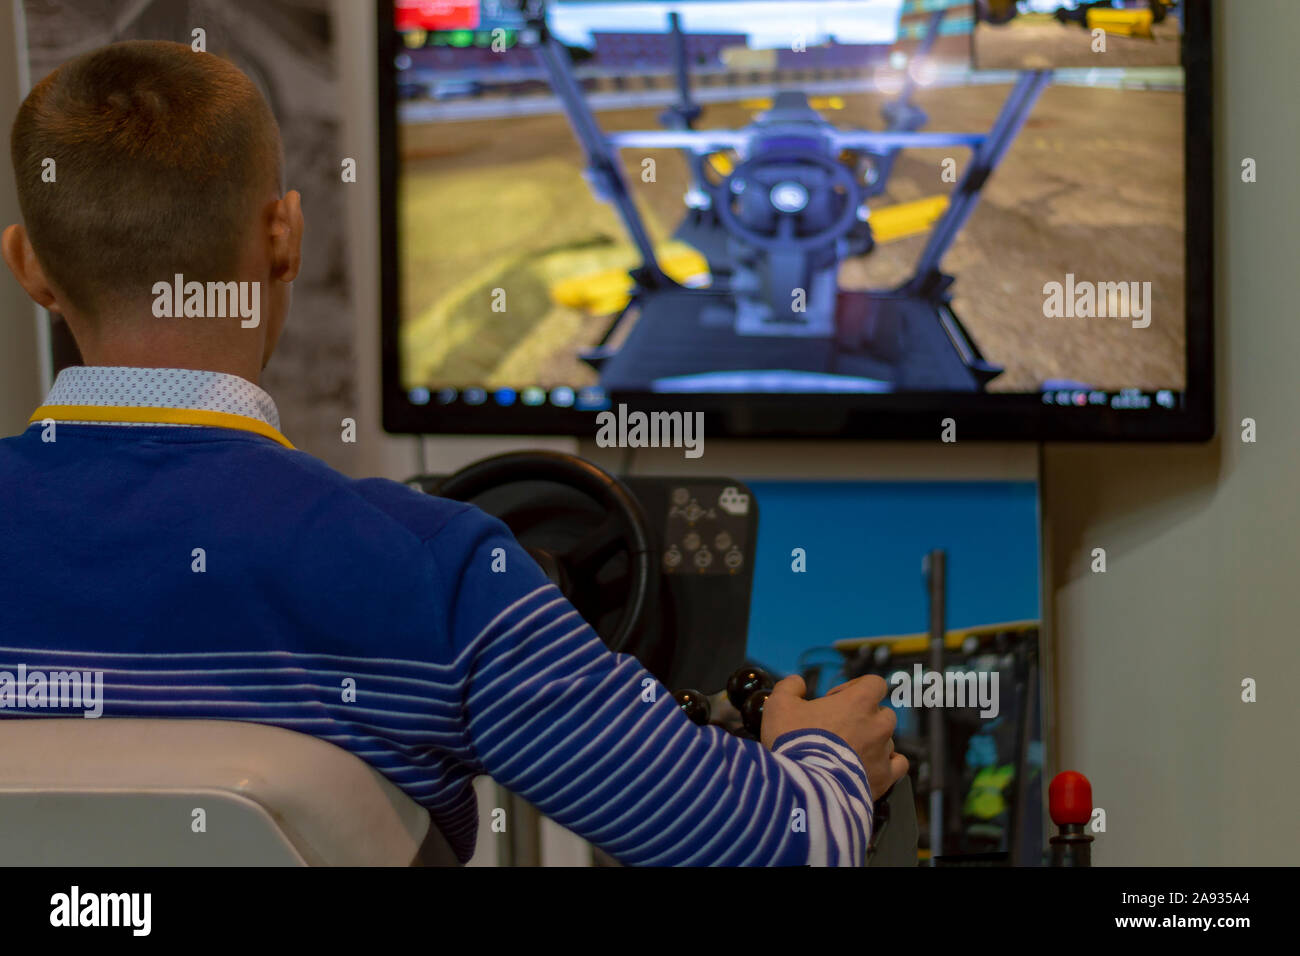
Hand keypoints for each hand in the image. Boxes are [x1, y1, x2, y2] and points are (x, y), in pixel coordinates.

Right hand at [760, 674, 908, 800]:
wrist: (805, 787)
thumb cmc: (794, 742)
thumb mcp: (779, 705)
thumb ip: (789, 687)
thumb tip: (797, 682)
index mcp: (858, 702)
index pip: (874, 683)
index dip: (855, 688)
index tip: (836, 700)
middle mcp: (877, 724)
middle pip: (883, 713)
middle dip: (865, 718)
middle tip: (839, 729)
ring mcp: (883, 752)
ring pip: (888, 740)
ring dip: (873, 743)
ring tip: (848, 754)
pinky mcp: (884, 778)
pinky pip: (898, 765)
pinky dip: (888, 764)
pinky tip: (873, 766)